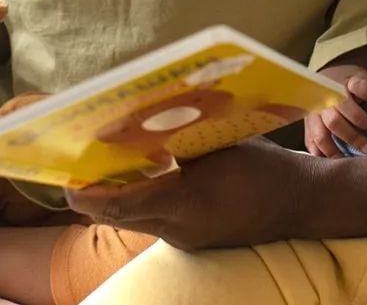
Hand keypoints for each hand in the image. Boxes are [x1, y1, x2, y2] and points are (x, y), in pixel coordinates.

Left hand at [66, 139, 323, 250]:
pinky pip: (153, 223)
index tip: (67, 181)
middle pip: (120, 218)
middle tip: (71, 171)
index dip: (91, 195)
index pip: (124, 205)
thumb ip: (178, 140)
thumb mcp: (218, 143)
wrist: (300, 202)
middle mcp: (181, 228)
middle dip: (92, 197)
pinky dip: (136, 204)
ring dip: (113, 200)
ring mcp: (186, 239)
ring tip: (95, 171)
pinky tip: (134, 179)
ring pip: (134, 222)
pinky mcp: (192, 241)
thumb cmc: (262, 165)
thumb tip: (137, 126)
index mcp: (188, 201)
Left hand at [306, 64, 366, 156]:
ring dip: (361, 119)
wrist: (334, 72)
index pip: (320, 136)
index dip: (331, 151)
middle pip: (334, 123)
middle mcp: (323, 103)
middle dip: (352, 137)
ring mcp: (336, 89)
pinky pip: (359, 86)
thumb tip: (317, 158)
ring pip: (346, 106)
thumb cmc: (327, 103)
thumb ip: (316, 138)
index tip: (346, 161)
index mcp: (313, 116)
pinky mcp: (351, 78)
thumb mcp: (318, 120)